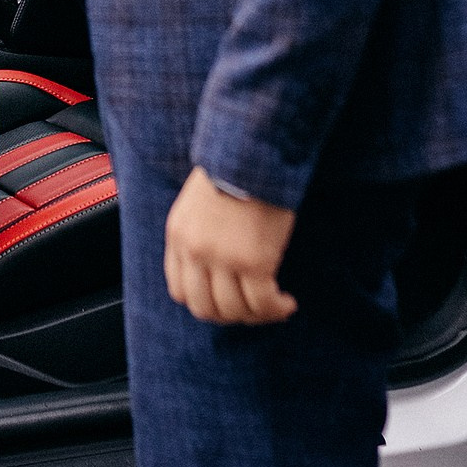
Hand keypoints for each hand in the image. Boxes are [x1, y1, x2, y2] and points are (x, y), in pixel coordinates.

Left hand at [163, 170, 296, 326]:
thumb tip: (213, 262)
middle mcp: (195, 252)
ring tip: (275, 307)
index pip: (180, 290)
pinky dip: (276, 309)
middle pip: (205, 308)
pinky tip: (287, 303)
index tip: (225, 301)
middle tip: (250, 311)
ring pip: (235, 310)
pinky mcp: (254, 261)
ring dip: (257, 316)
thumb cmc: (233, 167)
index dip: (204, 303)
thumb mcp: (198, 201)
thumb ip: (198, 232)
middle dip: (229, 316)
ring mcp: (223, 259)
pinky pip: (263, 302)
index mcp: (179, 236)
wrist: (253, 151)